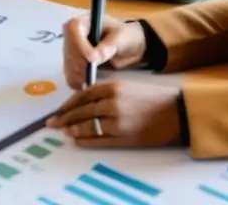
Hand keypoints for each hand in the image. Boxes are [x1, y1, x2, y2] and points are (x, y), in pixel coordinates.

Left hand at [46, 81, 182, 147]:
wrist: (176, 113)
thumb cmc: (152, 98)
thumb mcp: (127, 86)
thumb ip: (106, 92)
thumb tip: (84, 101)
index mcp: (113, 87)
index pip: (82, 95)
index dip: (68, 104)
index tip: (59, 109)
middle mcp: (112, 103)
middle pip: (81, 111)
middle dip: (64, 117)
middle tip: (51, 123)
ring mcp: (117, 121)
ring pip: (87, 125)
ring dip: (72, 130)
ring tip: (62, 132)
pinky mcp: (123, 137)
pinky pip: (98, 139)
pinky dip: (85, 140)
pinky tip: (76, 141)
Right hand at [63, 13, 146, 89]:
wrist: (128, 48)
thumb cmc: (125, 37)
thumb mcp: (121, 37)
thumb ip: (109, 45)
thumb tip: (96, 57)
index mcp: (84, 22)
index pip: (73, 30)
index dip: (80, 45)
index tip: (92, 59)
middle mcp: (73, 34)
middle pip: (68, 49)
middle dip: (80, 64)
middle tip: (93, 75)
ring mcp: (71, 50)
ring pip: (68, 63)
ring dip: (78, 75)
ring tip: (91, 82)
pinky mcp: (73, 64)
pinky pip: (69, 74)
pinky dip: (77, 82)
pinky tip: (87, 85)